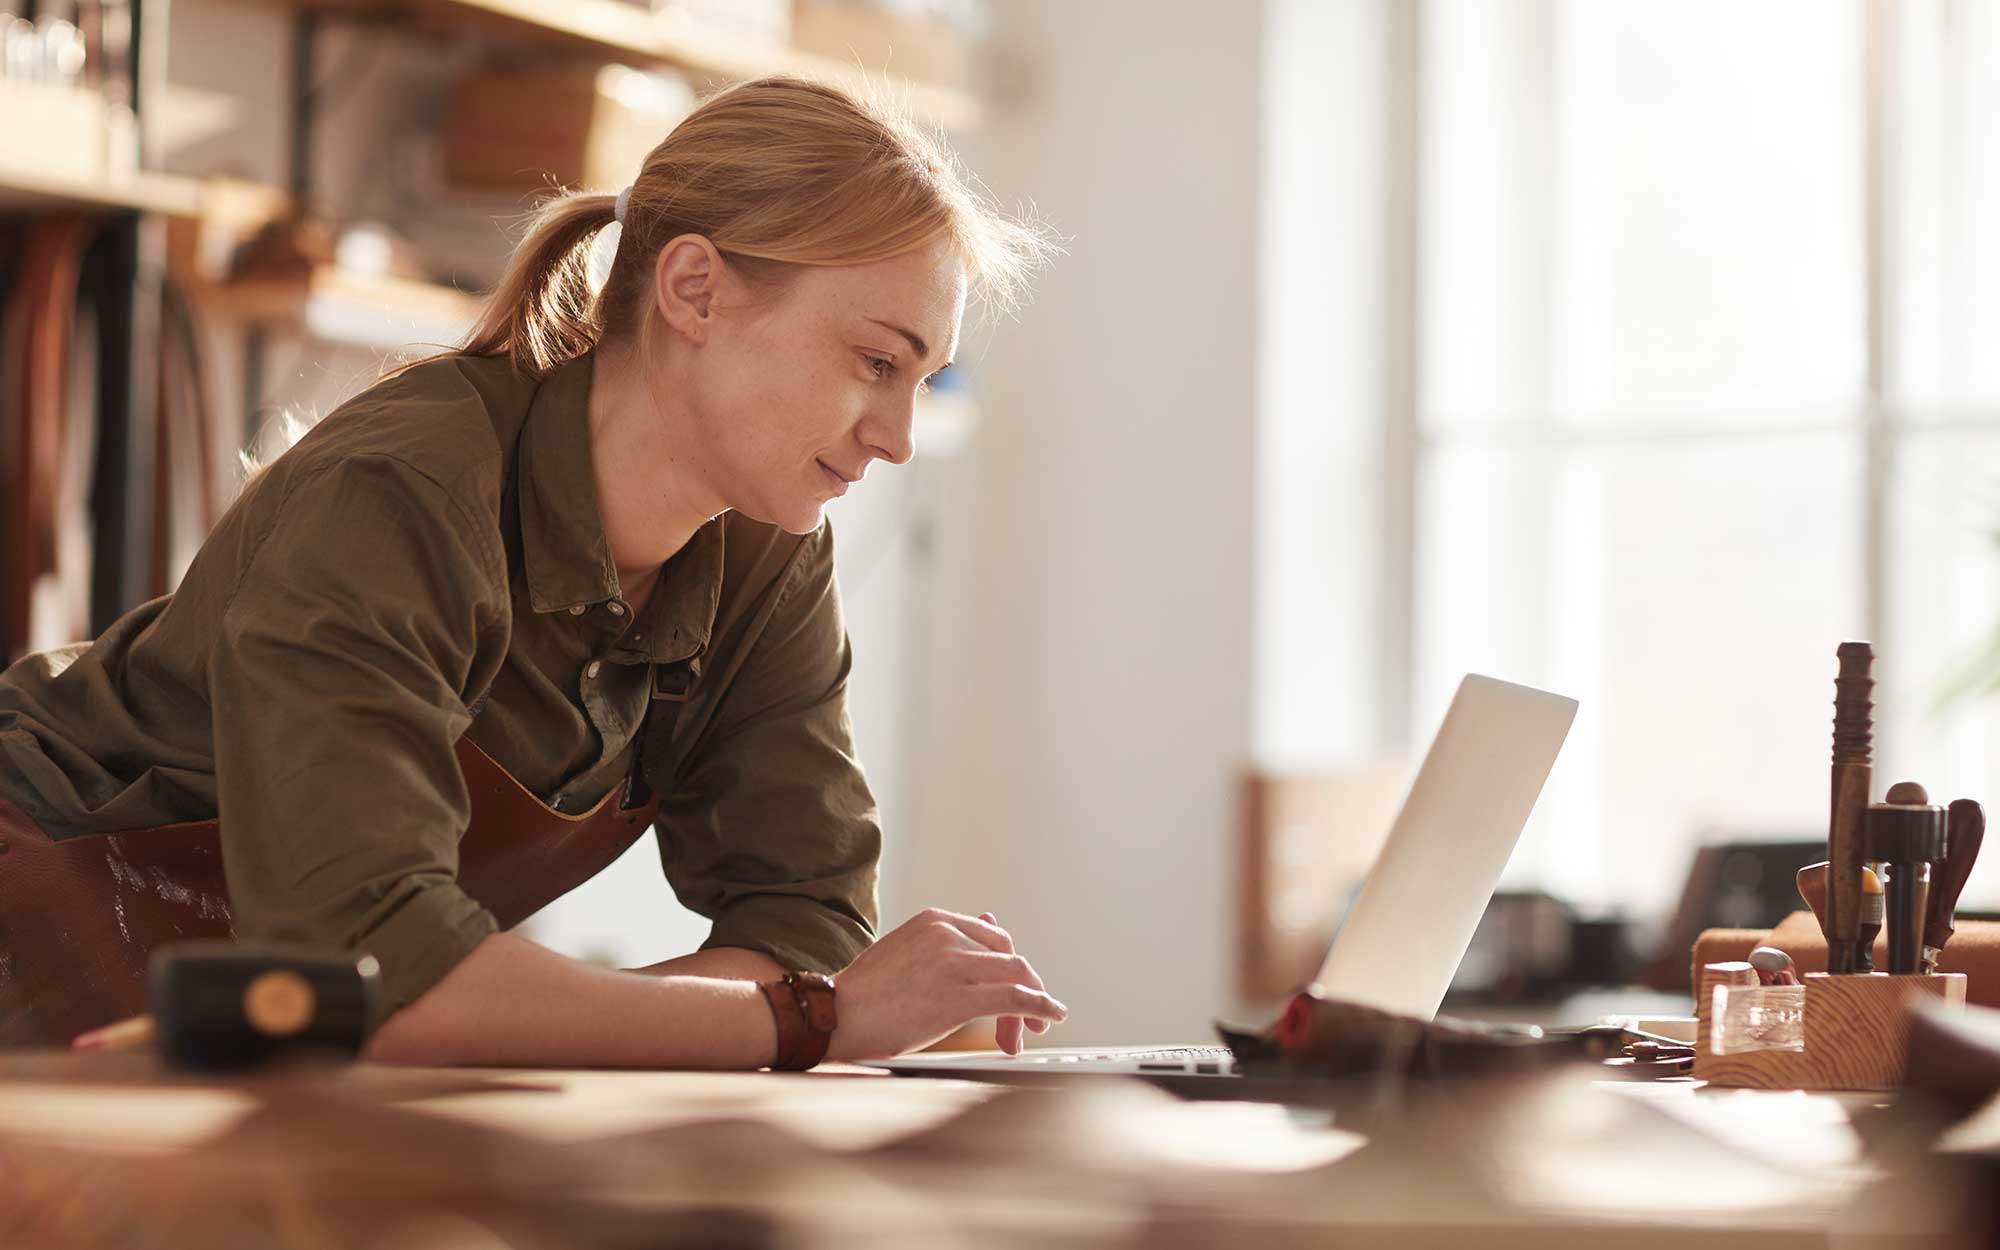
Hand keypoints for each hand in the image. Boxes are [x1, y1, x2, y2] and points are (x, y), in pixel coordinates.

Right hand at [824, 908, 1066, 1060]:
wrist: (835, 1016)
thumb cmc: (868, 993)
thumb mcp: (910, 952)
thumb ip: (948, 943)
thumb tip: (991, 922)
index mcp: (935, 919)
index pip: (993, 939)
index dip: (1010, 968)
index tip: (1015, 993)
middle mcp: (947, 934)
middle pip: (1009, 956)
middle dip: (1025, 988)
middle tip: (1026, 1021)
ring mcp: (953, 963)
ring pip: (1017, 976)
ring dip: (1031, 1005)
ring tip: (1032, 1030)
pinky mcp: (957, 997)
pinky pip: (1014, 998)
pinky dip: (1040, 1007)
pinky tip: (1048, 1018)